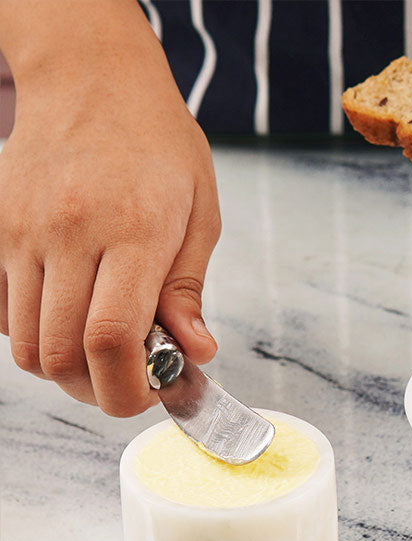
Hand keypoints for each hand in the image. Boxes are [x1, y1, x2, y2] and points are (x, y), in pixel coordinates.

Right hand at [0, 4, 219, 416]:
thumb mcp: (200, 214)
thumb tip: (194, 353)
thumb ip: (188, 291)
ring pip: (25, 344)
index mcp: (134, 230)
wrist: (92, 81)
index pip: (113, 338)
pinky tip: (68, 315)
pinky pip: (1, 314)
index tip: (148, 396)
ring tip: (102, 350)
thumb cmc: (159, 147)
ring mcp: (20, 230)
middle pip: (61, 354)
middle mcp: (68, 232)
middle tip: (128, 383)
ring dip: (66, 368)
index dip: (127, 389)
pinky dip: (33, 335)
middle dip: (97, 390)